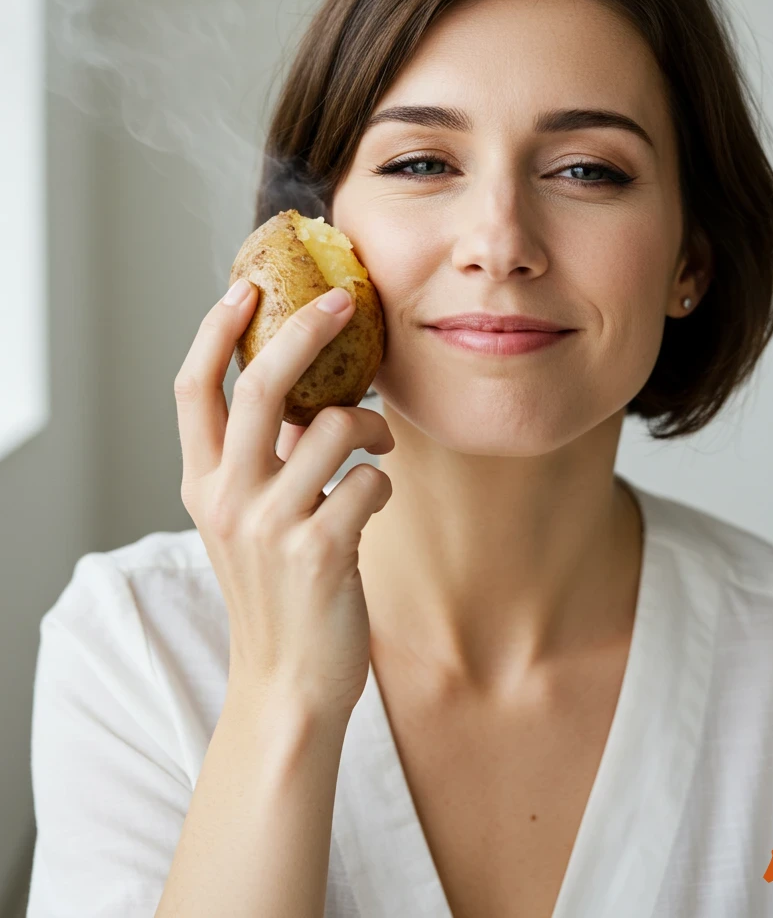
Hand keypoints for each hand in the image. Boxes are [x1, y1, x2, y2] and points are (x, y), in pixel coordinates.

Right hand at [174, 279, 393, 719]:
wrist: (287, 682)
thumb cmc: (276, 589)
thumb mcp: (247, 519)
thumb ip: (264, 458)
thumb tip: (311, 393)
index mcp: (203, 482)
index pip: (193, 388)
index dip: (216, 330)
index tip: (246, 286)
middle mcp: (229, 497)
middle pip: (264, 385)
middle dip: (306, 330)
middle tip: (343, 301)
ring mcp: (271, 525)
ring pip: (336, 426)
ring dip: (372, 425)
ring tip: (379, 445)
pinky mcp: (320, 551)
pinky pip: (369, 481)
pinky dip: (383, 482)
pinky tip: (375, 502)